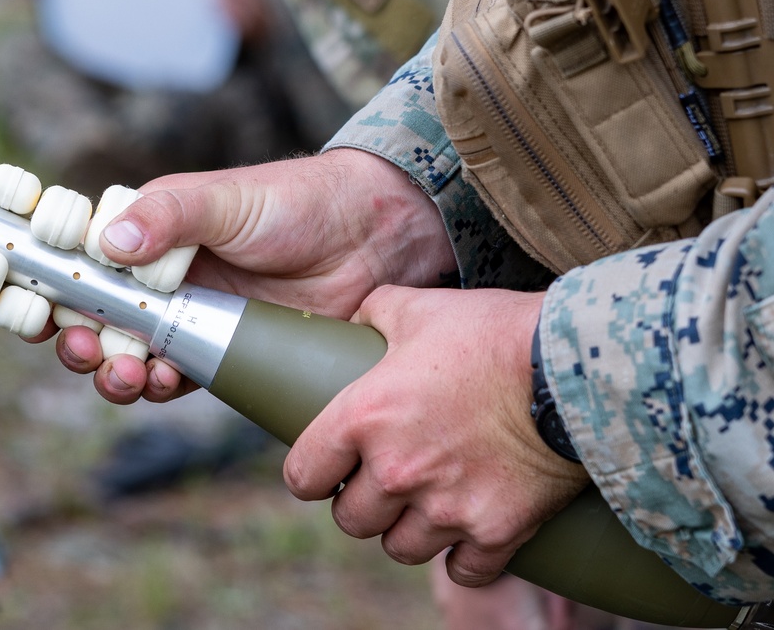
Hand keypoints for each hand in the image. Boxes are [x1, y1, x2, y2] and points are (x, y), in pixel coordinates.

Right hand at [54, 149, 454, 403]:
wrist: (373, 240)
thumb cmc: (297, 202)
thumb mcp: (228, 199)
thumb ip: (168, 216)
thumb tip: (105, 243)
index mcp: (148, 233)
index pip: (75, 258)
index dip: (43, 281)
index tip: (28, 300)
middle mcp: (161, 277)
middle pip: (92, 316)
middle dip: (74, 336)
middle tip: (81, 345)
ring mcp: (190, 317)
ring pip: (128, 353)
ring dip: (112, 369)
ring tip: (126, 371)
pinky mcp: (223, 352)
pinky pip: (176, 377)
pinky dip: (158, 385)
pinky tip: (162, 380)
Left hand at [283, 287, 588, 586]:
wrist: (576, 366)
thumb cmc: (493, 331)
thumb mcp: (420, 308)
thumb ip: (375, 312)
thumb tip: (355, 323)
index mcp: (364, 418)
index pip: (303, 476)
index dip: (311, 475)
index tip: (326, 470)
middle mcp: (396, 472)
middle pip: (351, 520)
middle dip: (362, 502)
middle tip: (384, 481)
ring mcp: (447, 508)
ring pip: (401, 548)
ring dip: (408, 529)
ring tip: (424, 503)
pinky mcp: (496, 531)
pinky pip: (464, 571)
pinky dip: (464, 556)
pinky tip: (469, 531)